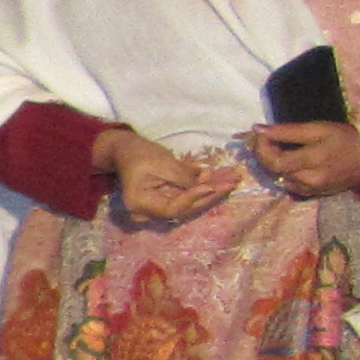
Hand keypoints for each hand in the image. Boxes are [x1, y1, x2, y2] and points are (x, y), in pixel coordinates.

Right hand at [100, 130, 239, 227]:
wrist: (126, 149)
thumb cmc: (138, 153)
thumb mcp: (161, 163)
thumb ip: (183, 178)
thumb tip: (209, 186)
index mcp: (141, 204)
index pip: (172, 208)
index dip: (194, 198)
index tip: (212, 186)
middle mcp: (151, 211)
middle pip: (186, 207)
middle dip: (211, 193)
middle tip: (232, 182)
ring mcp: (161, 205)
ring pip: (192, 200)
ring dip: (214, 188)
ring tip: (234, 178)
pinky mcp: (169, 197)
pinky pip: (190, 193)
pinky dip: (206, 184)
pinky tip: (225, 176)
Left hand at [250, 120, 359, 199]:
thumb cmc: (346, 138)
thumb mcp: (319, 128)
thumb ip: (288, 131)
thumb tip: (259, 129)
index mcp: (312, 161)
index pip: (274, 161)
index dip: (262, 148)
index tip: (262, 134)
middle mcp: (310, 181)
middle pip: (275, 171)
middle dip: (265, 154)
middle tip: (267, 139)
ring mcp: (312, 190)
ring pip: (281, 179)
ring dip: (274, 164)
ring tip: (279, 148)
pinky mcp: (315, 194)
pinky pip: (291, 186)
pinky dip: (286, 173)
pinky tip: (291, 162)